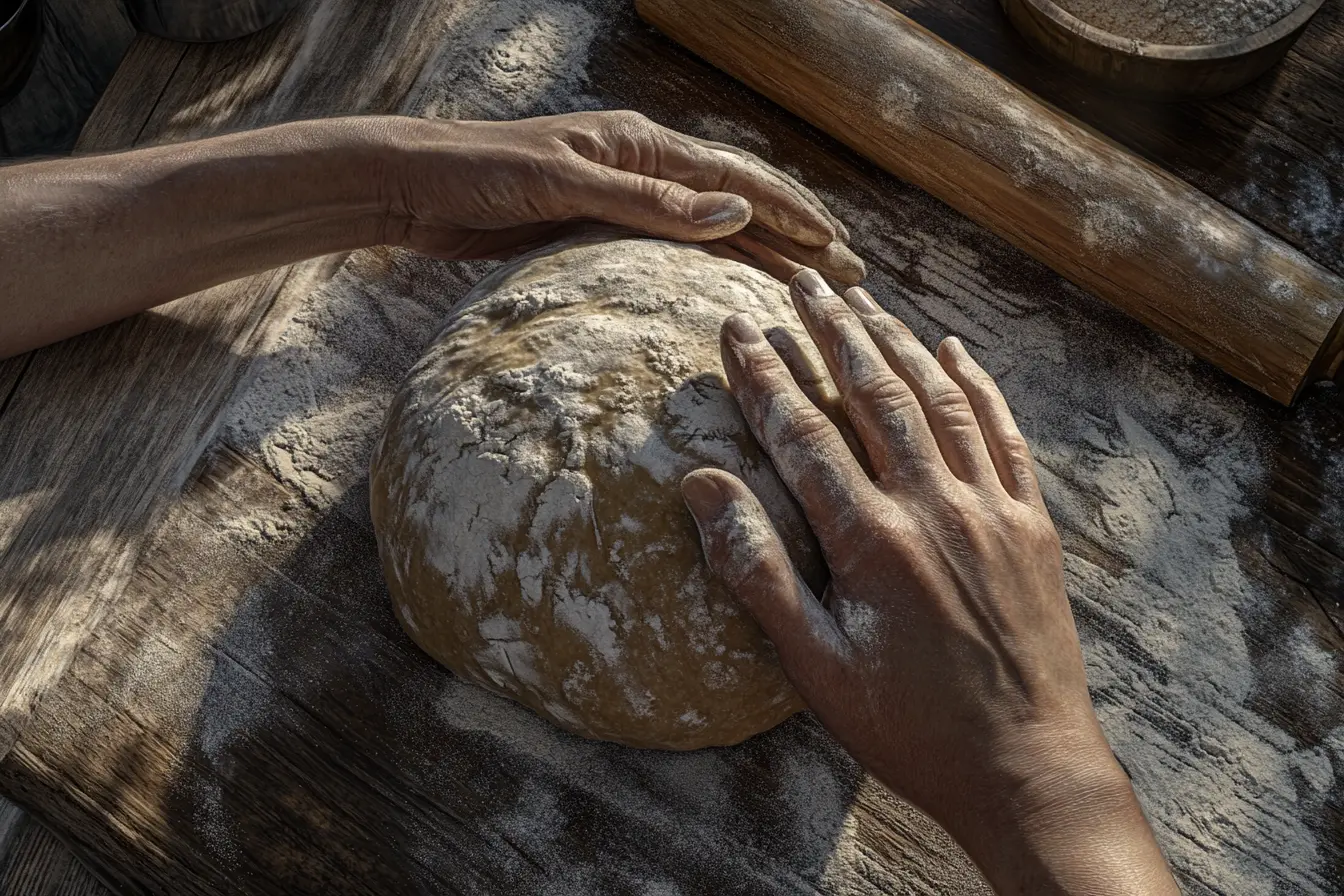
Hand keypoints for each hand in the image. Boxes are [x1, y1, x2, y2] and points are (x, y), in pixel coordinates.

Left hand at [379, 112, 863, 283]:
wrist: (415, 186)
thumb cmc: (481, 173)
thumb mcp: (566, 184)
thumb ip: (651, 200)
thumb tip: (738, 208)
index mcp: (641, 145)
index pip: (738, 178)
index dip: (793, 212)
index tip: (838, 246)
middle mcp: (642, 168)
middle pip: (737, 204)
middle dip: (795, 238)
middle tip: (848, 276)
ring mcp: (622, 198)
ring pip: (710, 229)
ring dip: (761, 256)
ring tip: (806, 286)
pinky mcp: (597, 228)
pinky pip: (671, 251)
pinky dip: (709, 268)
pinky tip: (729, 292)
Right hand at [680, 270, 1178, 894]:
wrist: (1027, 768)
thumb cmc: (909, 727)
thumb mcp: (815, 667)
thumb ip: (757, 572)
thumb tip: (703, 489)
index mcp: (872, 541)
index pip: (804, 434)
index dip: (765, 375)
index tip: (736, 326)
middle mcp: (935, 507)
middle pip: (873, 395)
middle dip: (831, 331)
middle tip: (800, 282)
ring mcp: (992, 510)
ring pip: (937, 400)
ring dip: (896, 342)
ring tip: (860, 299)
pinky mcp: (1032, 525)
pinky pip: (1004, 433)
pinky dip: (977, 384)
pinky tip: (955, 350)